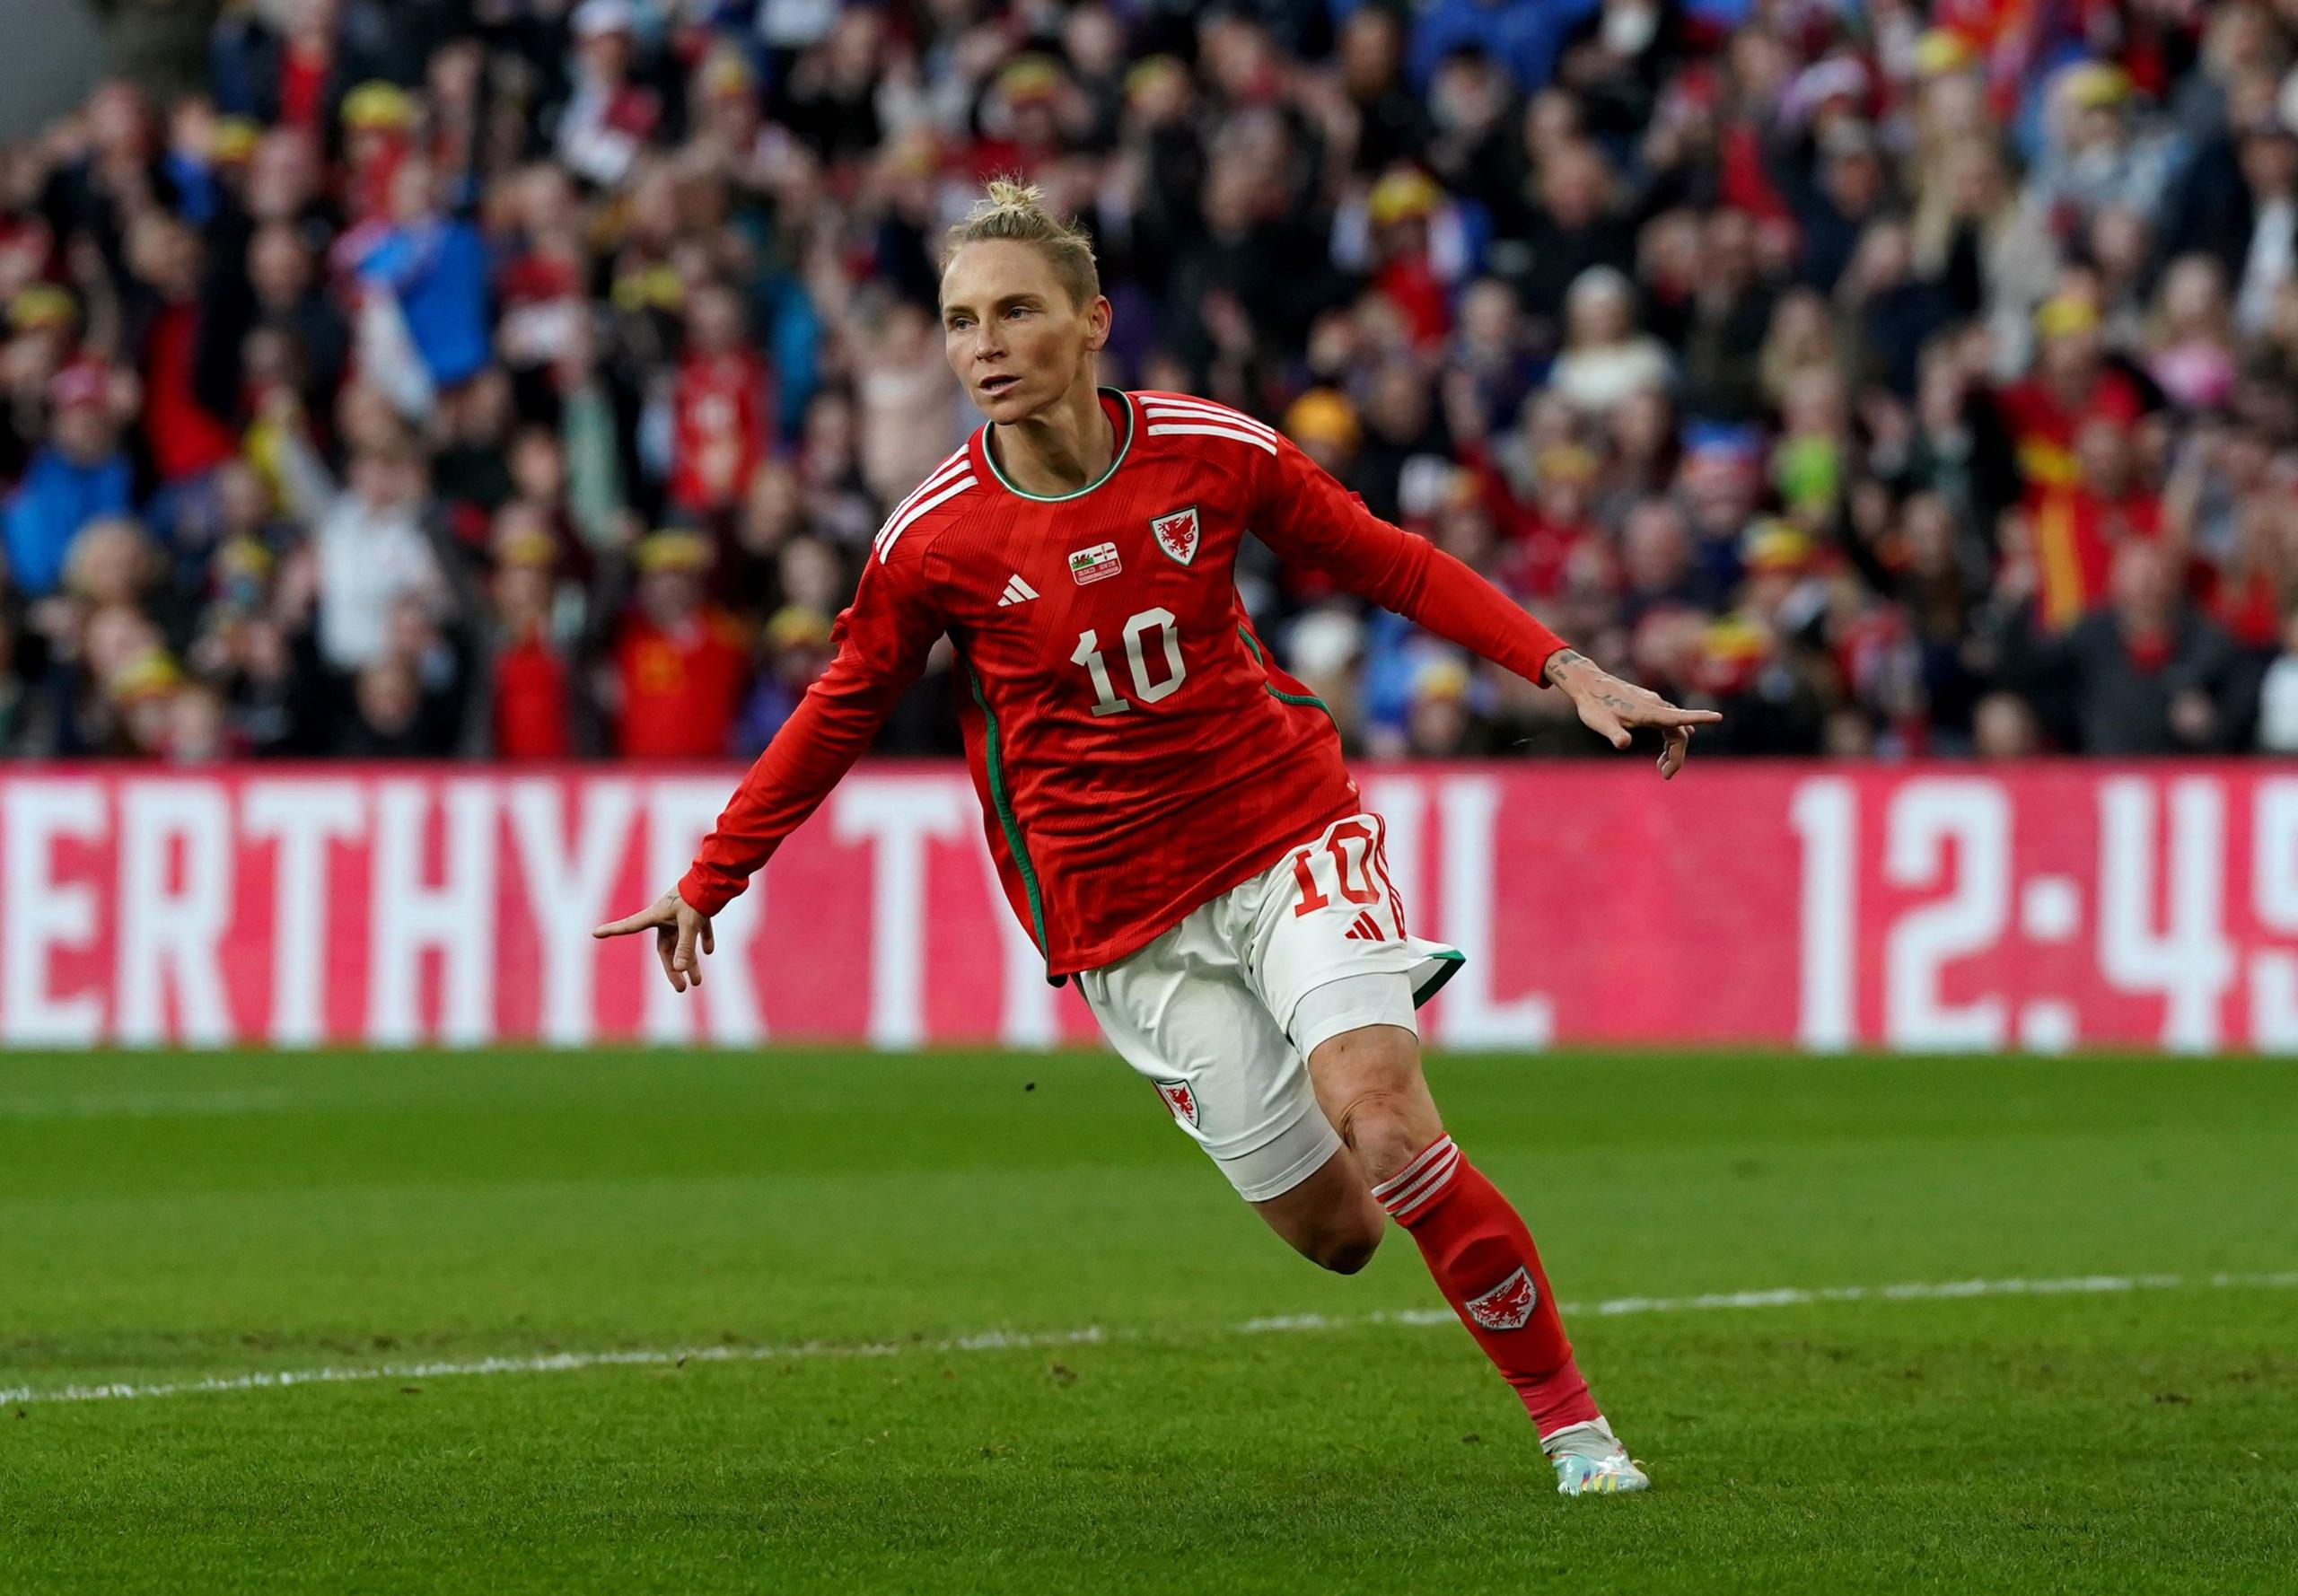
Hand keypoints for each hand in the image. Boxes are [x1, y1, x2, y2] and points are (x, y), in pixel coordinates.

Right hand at [593, 889, 714, 992]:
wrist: (714, 877)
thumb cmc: (697, 898)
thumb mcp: (689, 924)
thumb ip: (685, 946)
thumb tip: (679, 970)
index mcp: (656, 915)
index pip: (629, 926)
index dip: (612, 930)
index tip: (594, 932)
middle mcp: (666, 917)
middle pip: (665, 948)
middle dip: (673, 968)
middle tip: (681, 988)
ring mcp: (682, 914)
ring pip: (684, 943)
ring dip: (691, 961)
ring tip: (697, 982)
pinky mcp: (698, 911)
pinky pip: (699, 929)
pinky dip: (704, 940)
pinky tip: (709, 951)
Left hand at [1544, 649, 1721, 779]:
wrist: (1588, 685)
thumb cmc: (1594, 705)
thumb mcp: (1601, 723)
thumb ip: (1614, 733)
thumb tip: (1623, 744)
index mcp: (1648, 711)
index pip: (1679, 717)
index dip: (1699, 717)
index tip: (1718, 717)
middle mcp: (1656, 706)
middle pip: (1679, 732)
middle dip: (1677, 755)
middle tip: (1666, 776)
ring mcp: (1654, 705)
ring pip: (1675, 728)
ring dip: (1673, 749)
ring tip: (1661, 769)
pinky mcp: (1649, 706)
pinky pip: (1669, 723)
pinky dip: (1669, 739)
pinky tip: (1666, 750)